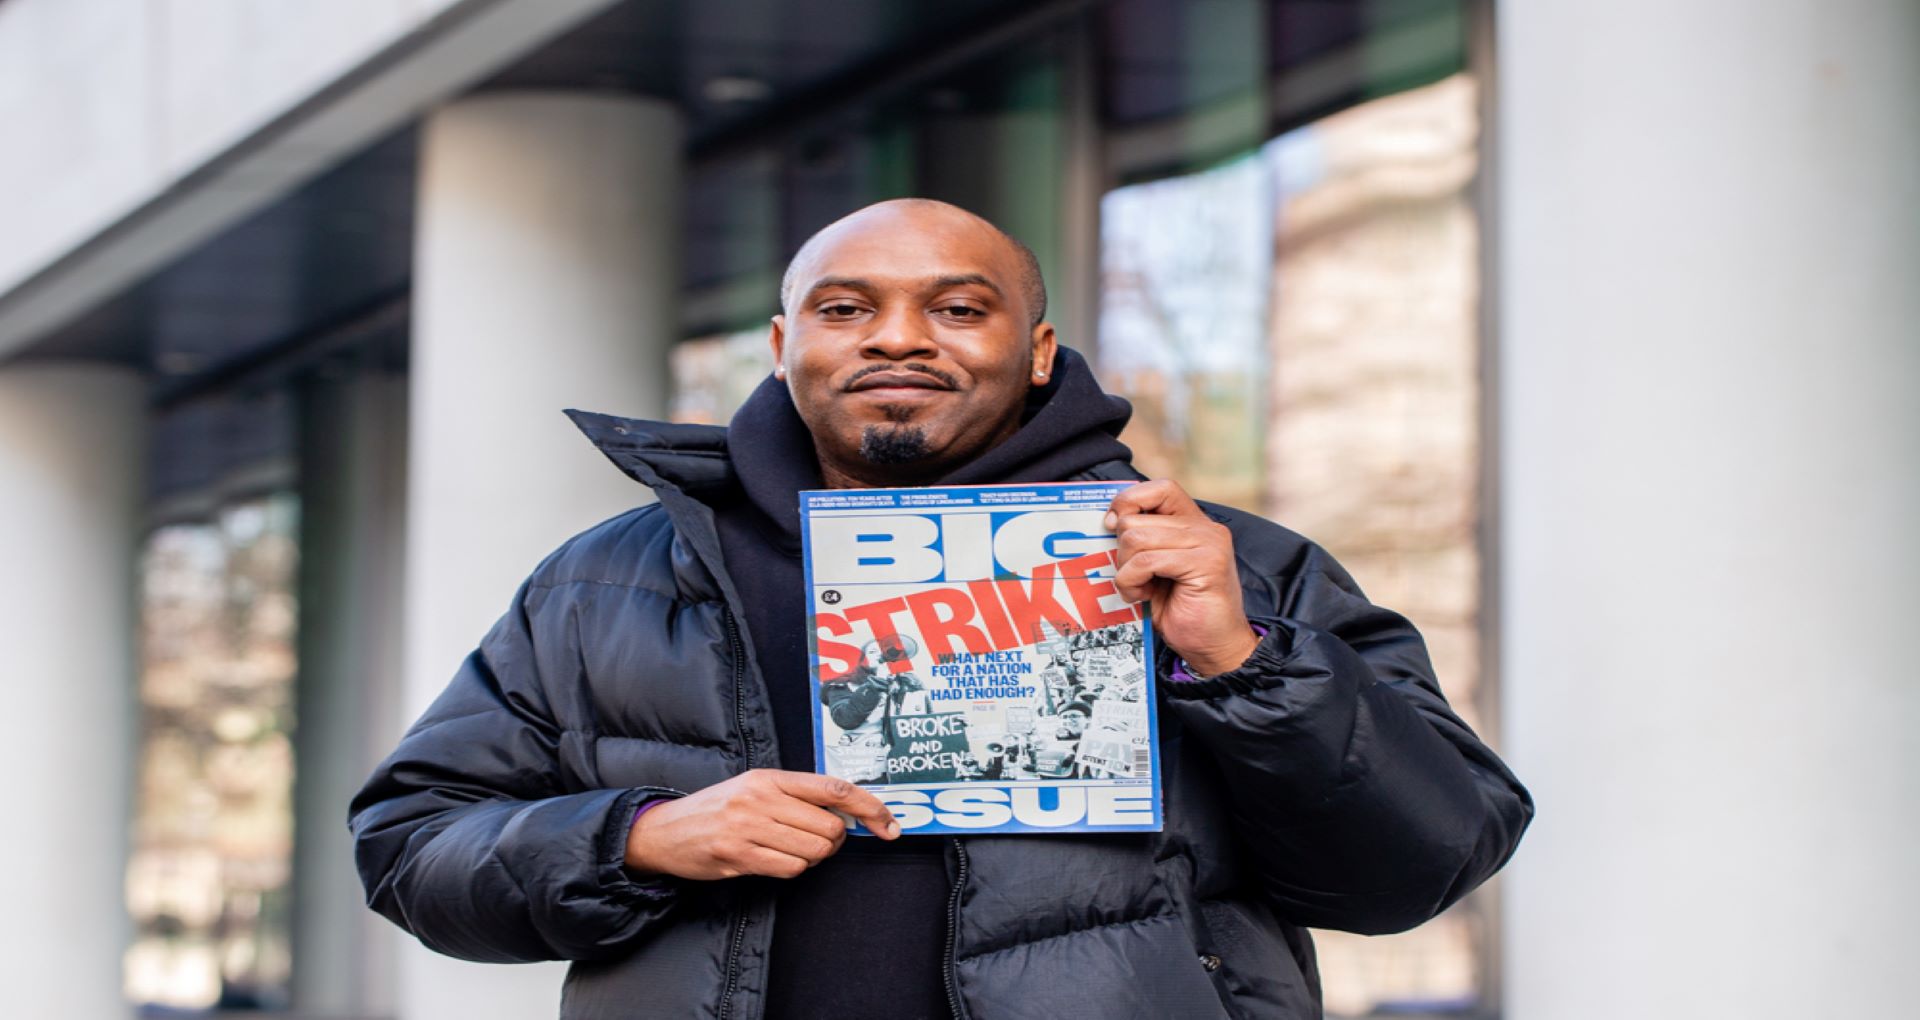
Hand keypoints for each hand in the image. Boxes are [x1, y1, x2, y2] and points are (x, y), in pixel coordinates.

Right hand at [625, 769, 898, 879]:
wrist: (665, 831)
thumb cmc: (716, 809)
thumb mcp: (754, 788)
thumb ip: (796, 796)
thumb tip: (846, 813)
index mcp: (770, 777)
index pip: (835, 789)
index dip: (870, 808)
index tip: (889, 824)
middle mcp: (761, 798)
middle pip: (829, 828)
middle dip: (832, 842)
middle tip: (813, 842)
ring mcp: (749, 827)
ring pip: (813, 851)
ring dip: (811, 858)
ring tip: (787, 850)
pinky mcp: (738, 855)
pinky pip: (790, 868)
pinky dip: (791, 869)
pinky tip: (771, 860)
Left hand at [1106, 480, 1260, 676]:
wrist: (1215, 648)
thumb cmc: (1182, 611)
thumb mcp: (1155, 569)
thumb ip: (1142, 541)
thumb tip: (1109, 520)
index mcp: (1194, 524)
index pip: (1159, 488)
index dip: (1129, 500)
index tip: (1113, 525)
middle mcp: (1205, 528)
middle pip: (1136, 518)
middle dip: (1122, 551)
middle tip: (1134, 577)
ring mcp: (1208, 543)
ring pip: (1136, 538)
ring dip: (1126, 570)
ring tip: (1139, 589)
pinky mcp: (1206, 563)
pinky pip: (1146, 561)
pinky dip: (1132, 581)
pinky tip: (1142, 596)